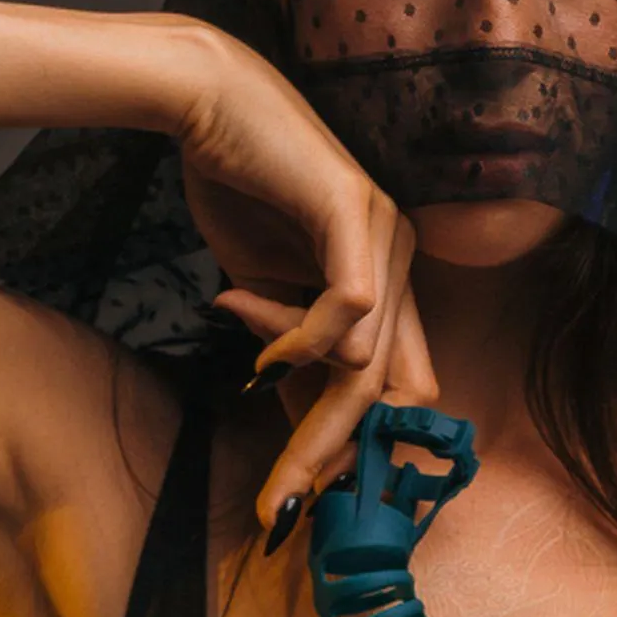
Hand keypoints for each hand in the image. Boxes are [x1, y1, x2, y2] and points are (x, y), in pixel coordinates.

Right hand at [174, 29, 438, 526]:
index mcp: (391, 280)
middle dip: (330, 459)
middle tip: (280, 511)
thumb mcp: (269, 288)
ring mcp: (387, 233)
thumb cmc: (240, 188)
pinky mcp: (355, 211)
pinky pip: (349, 307)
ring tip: (269, 452)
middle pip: (386, 390)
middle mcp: (405, 258)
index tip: (301, 498)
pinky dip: (301, 347)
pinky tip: (261, 366)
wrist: (210, 104)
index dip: (353, 447)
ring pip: (368, 363)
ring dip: (314, 423)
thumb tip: (292, 408)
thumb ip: (293, 343)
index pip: (394, 386)